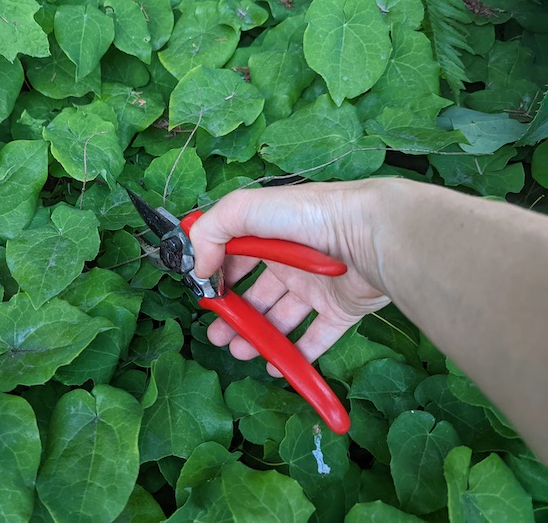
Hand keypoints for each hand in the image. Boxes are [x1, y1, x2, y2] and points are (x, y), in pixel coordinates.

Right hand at [188, 181, 390, 375]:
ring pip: (281, 317)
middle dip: (233, 315)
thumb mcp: (247, 209)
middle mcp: (292, 260)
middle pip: (256, 292)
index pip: (236, 256)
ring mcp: (317, 286)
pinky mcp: (341, 310)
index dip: (218, 276)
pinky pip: (315, 337)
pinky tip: (275, 364)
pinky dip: (295, 354)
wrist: (375, 235)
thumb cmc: (311, 216)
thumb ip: (212, 231)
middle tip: (218, 335)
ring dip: (257, 336)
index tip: (206, 296)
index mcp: (271, 232)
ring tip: (239, 351)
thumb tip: (199, 268)